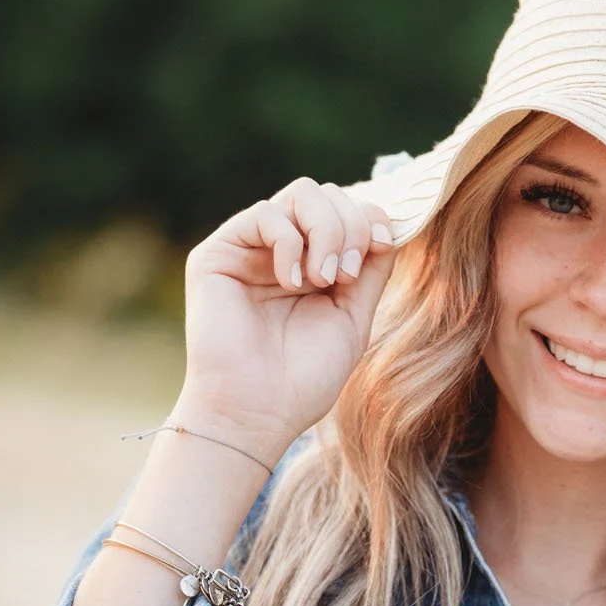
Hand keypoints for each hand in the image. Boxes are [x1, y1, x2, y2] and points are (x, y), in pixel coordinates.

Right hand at [179, 176, 398, 457]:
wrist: (257, 412)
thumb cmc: (303, 378)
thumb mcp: (353, 318)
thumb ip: (372, 270)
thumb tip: (387, 225)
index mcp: (316, 266)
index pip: (350, 211)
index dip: (371, 218)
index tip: (381, 248)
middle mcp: (285, 252)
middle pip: (329, 195)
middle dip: (350, 227)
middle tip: (346, 277)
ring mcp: (251, 249)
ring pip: (303, 193)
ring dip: (326, 230)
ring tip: (322, 280)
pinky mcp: (218, 253)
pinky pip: (265, 214)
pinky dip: (289, 242)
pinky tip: (291, 282)